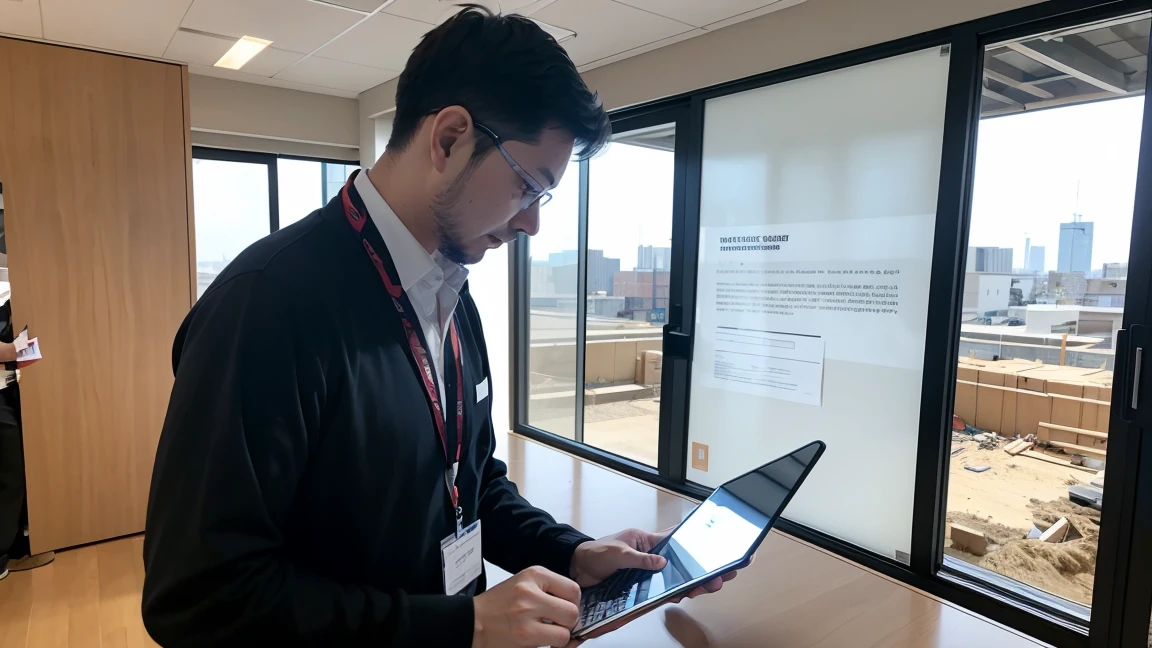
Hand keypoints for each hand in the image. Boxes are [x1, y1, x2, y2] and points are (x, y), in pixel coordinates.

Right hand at [472, 565, 580, 647]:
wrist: (471, 622)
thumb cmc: (497, 605)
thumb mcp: (523, 584)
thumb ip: (548, 589)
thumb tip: (575, 606)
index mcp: (533, 575)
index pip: (573, 589)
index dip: (574, 603)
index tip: (567, 609)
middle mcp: (530, 592)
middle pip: (572, 612)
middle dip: (569, 623)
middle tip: (559, 626)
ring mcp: (526, 615)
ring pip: (565, 632)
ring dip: (559, 637)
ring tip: (548, 635)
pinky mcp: (524, 636)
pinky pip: (552, 644)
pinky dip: (550, 646)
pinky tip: (540, 641)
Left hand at [570, 527, 742, 597]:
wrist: (577, 569)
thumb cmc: (594, 554)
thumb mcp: (617, 553)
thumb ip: (640, 559)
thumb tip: (662, 563)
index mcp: (647, 541)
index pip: (677, 540)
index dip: (697, 543)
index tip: (717, 548)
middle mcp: (651, 556)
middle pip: (683, 563)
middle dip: (701, 570)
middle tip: (718, 577)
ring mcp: (647, 573)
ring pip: (676, 579)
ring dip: (690, 584)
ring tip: (703, 588)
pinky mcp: (641, 587)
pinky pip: (662, 591)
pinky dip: (673, 594)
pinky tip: (682, 596)